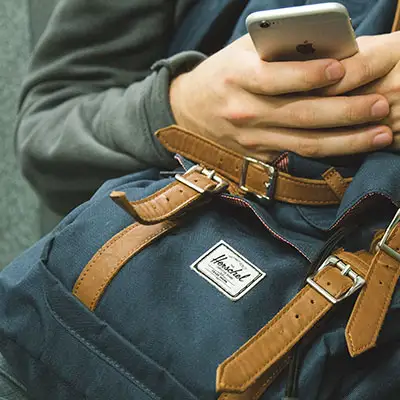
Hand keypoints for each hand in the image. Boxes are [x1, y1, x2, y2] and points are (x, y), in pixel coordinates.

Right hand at [169, 34, 391, 160]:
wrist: (190, 112)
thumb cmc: (223, 73)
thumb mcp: (243, 51)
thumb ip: (279, 47)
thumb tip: (329, 47)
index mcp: (238, 77)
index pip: (275, 78)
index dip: (309, 74)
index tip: (343, 67)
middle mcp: (245, 112)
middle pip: (301, 114)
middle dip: (345, 111)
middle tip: (381, 105)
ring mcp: (252, 139)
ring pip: (305, 142)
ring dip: (347, 140)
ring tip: (381, 133)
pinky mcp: (258, 156)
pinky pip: (298, 156)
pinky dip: (329, 153)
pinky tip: (354, 147)